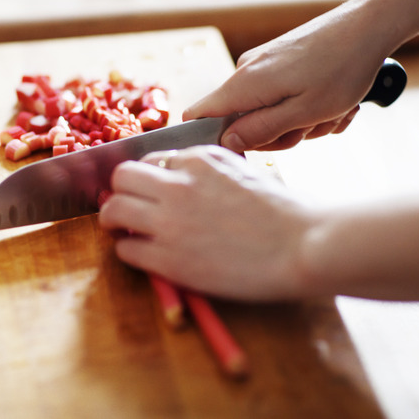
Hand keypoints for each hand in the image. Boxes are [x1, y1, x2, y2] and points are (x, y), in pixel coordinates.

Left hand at [98, 145, 318, 300]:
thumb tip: (182, 177)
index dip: (149, 179)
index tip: (151, 193)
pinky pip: (125, 250)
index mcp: (198, 160)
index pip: (151, 159)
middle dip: (122, 191)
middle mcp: (178, 184)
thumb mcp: (243, 171)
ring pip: (114, 210)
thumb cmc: (284, 213)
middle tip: (128, 207)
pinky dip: (129, 252)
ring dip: (115, 220)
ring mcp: (170, 222)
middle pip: (122, 177)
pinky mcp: (169, 259)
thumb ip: (209, 169)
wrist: (304, 246)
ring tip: (125, 231)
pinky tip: (145, 255)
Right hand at [183, 7, 385, 151]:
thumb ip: (261, 131)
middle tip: (310, 127)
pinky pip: (282, 98)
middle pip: (240, 123)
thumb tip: (226, 142)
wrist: (369, 26)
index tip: (245, 154)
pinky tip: (333, 102)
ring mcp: (262, 66)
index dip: (212, 141)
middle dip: (278, 134)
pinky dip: (307, 107)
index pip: (198, 116)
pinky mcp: (278, 63)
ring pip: (268, 113)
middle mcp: (246, 72)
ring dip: (301, 122)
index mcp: (245, 84)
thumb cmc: (342, 69)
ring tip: (331, 111)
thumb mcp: (304, 112)